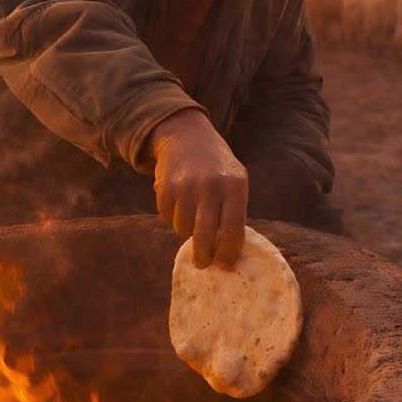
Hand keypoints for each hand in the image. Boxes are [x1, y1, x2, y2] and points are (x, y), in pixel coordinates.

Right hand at [149, 109, 247, 268]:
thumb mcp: (235, 180)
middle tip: (203, 264)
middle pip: (206, 236)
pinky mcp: (165, 188)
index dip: (228, 253)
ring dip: (187, 232)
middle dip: (205, 256)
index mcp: (235, 186)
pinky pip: (167, 217)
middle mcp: (211, 186)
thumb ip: (235, 211)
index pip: (233, 230)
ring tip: (193, 218)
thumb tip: (231, 252)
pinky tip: (180, 202)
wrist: (187, 137)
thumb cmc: (218, 167)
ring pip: (184, 228)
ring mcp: (186, 187)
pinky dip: (173, 217)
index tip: (226, 264)